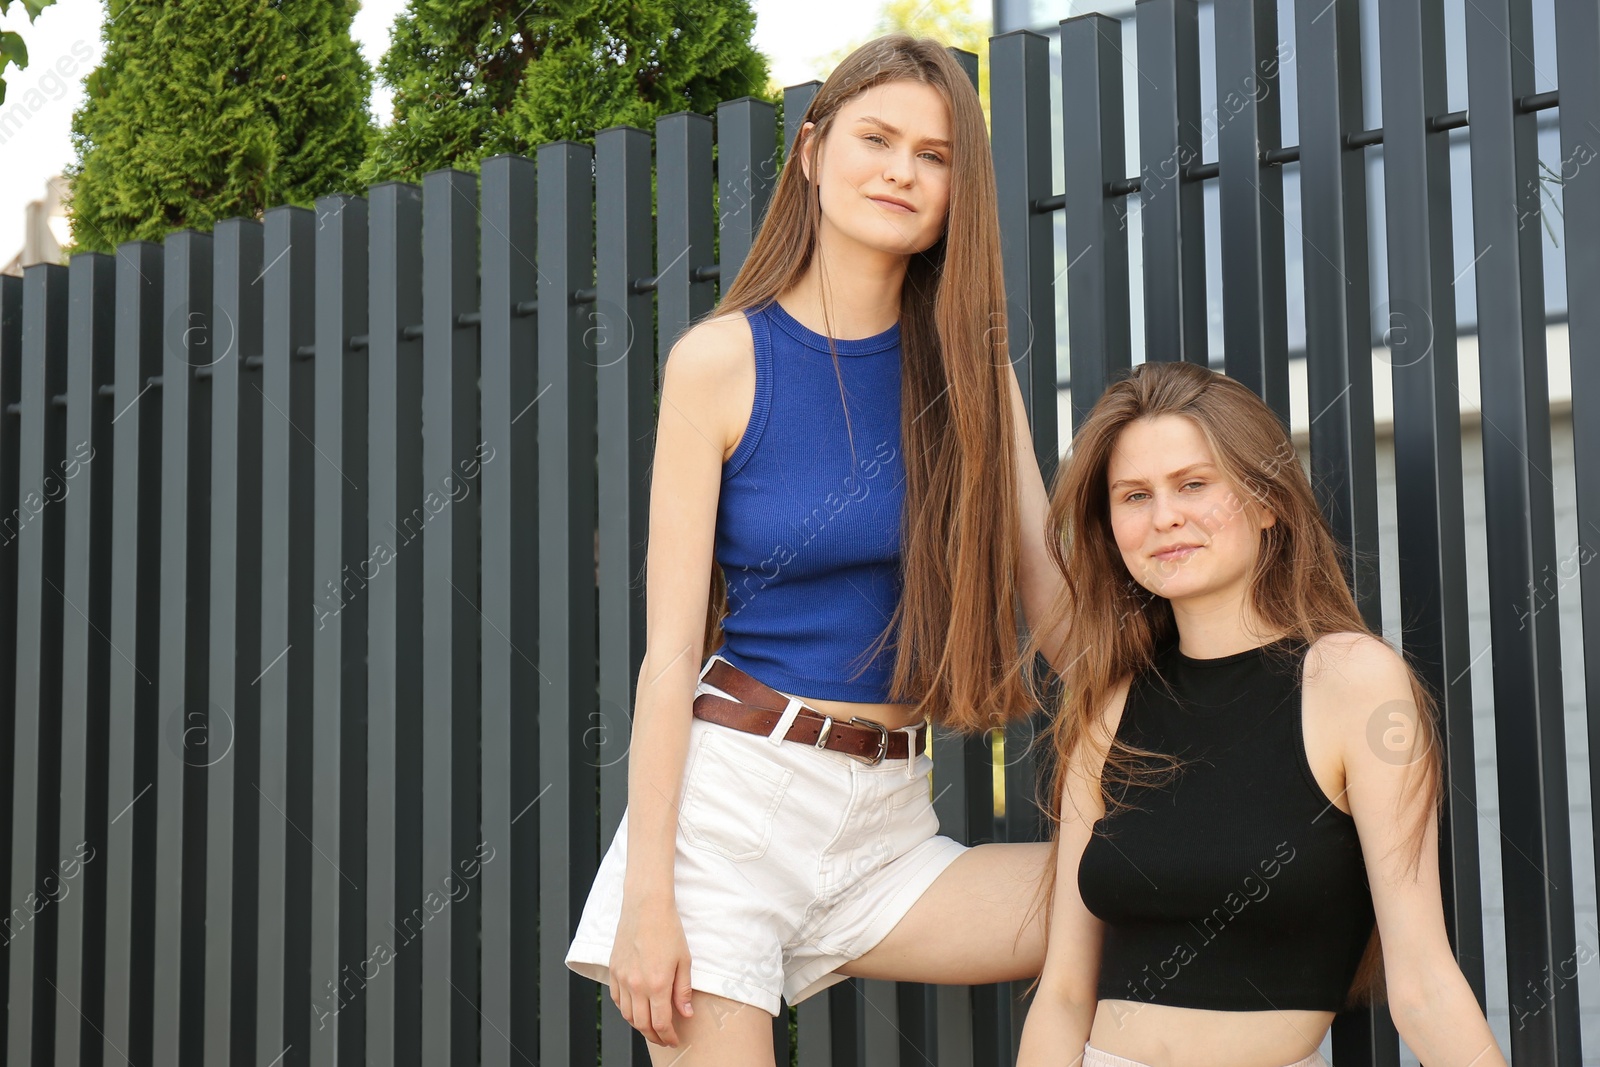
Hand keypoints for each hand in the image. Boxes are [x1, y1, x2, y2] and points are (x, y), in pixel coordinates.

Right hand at [609, 896, 695, 1045]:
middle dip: (654, 1036)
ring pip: (627, 1015)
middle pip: (642, 1023)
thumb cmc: (668, 930)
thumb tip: (685, 1013)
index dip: (667, 1036)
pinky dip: (626, 1010)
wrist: (646, 906)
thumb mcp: (684, 960)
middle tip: (664, 1038)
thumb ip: (683, 990)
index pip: (660, 1022)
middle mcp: (636, 985)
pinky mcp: (613, 970)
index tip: (673, 1040)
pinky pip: (617, 999)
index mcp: (657, 984)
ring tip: (651, 1026)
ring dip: (639, 1025)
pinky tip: (636, 1009)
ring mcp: (622, 978)